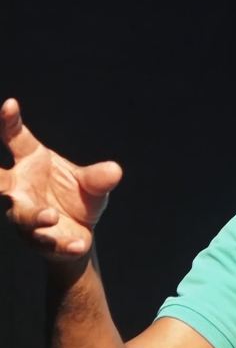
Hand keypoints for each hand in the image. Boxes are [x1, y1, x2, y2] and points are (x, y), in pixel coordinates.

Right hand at [0, 98, 121, 261]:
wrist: (81, 233)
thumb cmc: (76, 197)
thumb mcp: (93, 184)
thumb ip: (99, 177)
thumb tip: (114, 171)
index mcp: (31, 162)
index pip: (15, 138)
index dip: (9, 122)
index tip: (10, 103)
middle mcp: (21, 188)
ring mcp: (26, 215)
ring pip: (24, 215)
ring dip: (36, 216)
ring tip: (51, 216)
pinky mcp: (40, 240)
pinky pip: (49, 242)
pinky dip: (63, 243)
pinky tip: (80, 243)